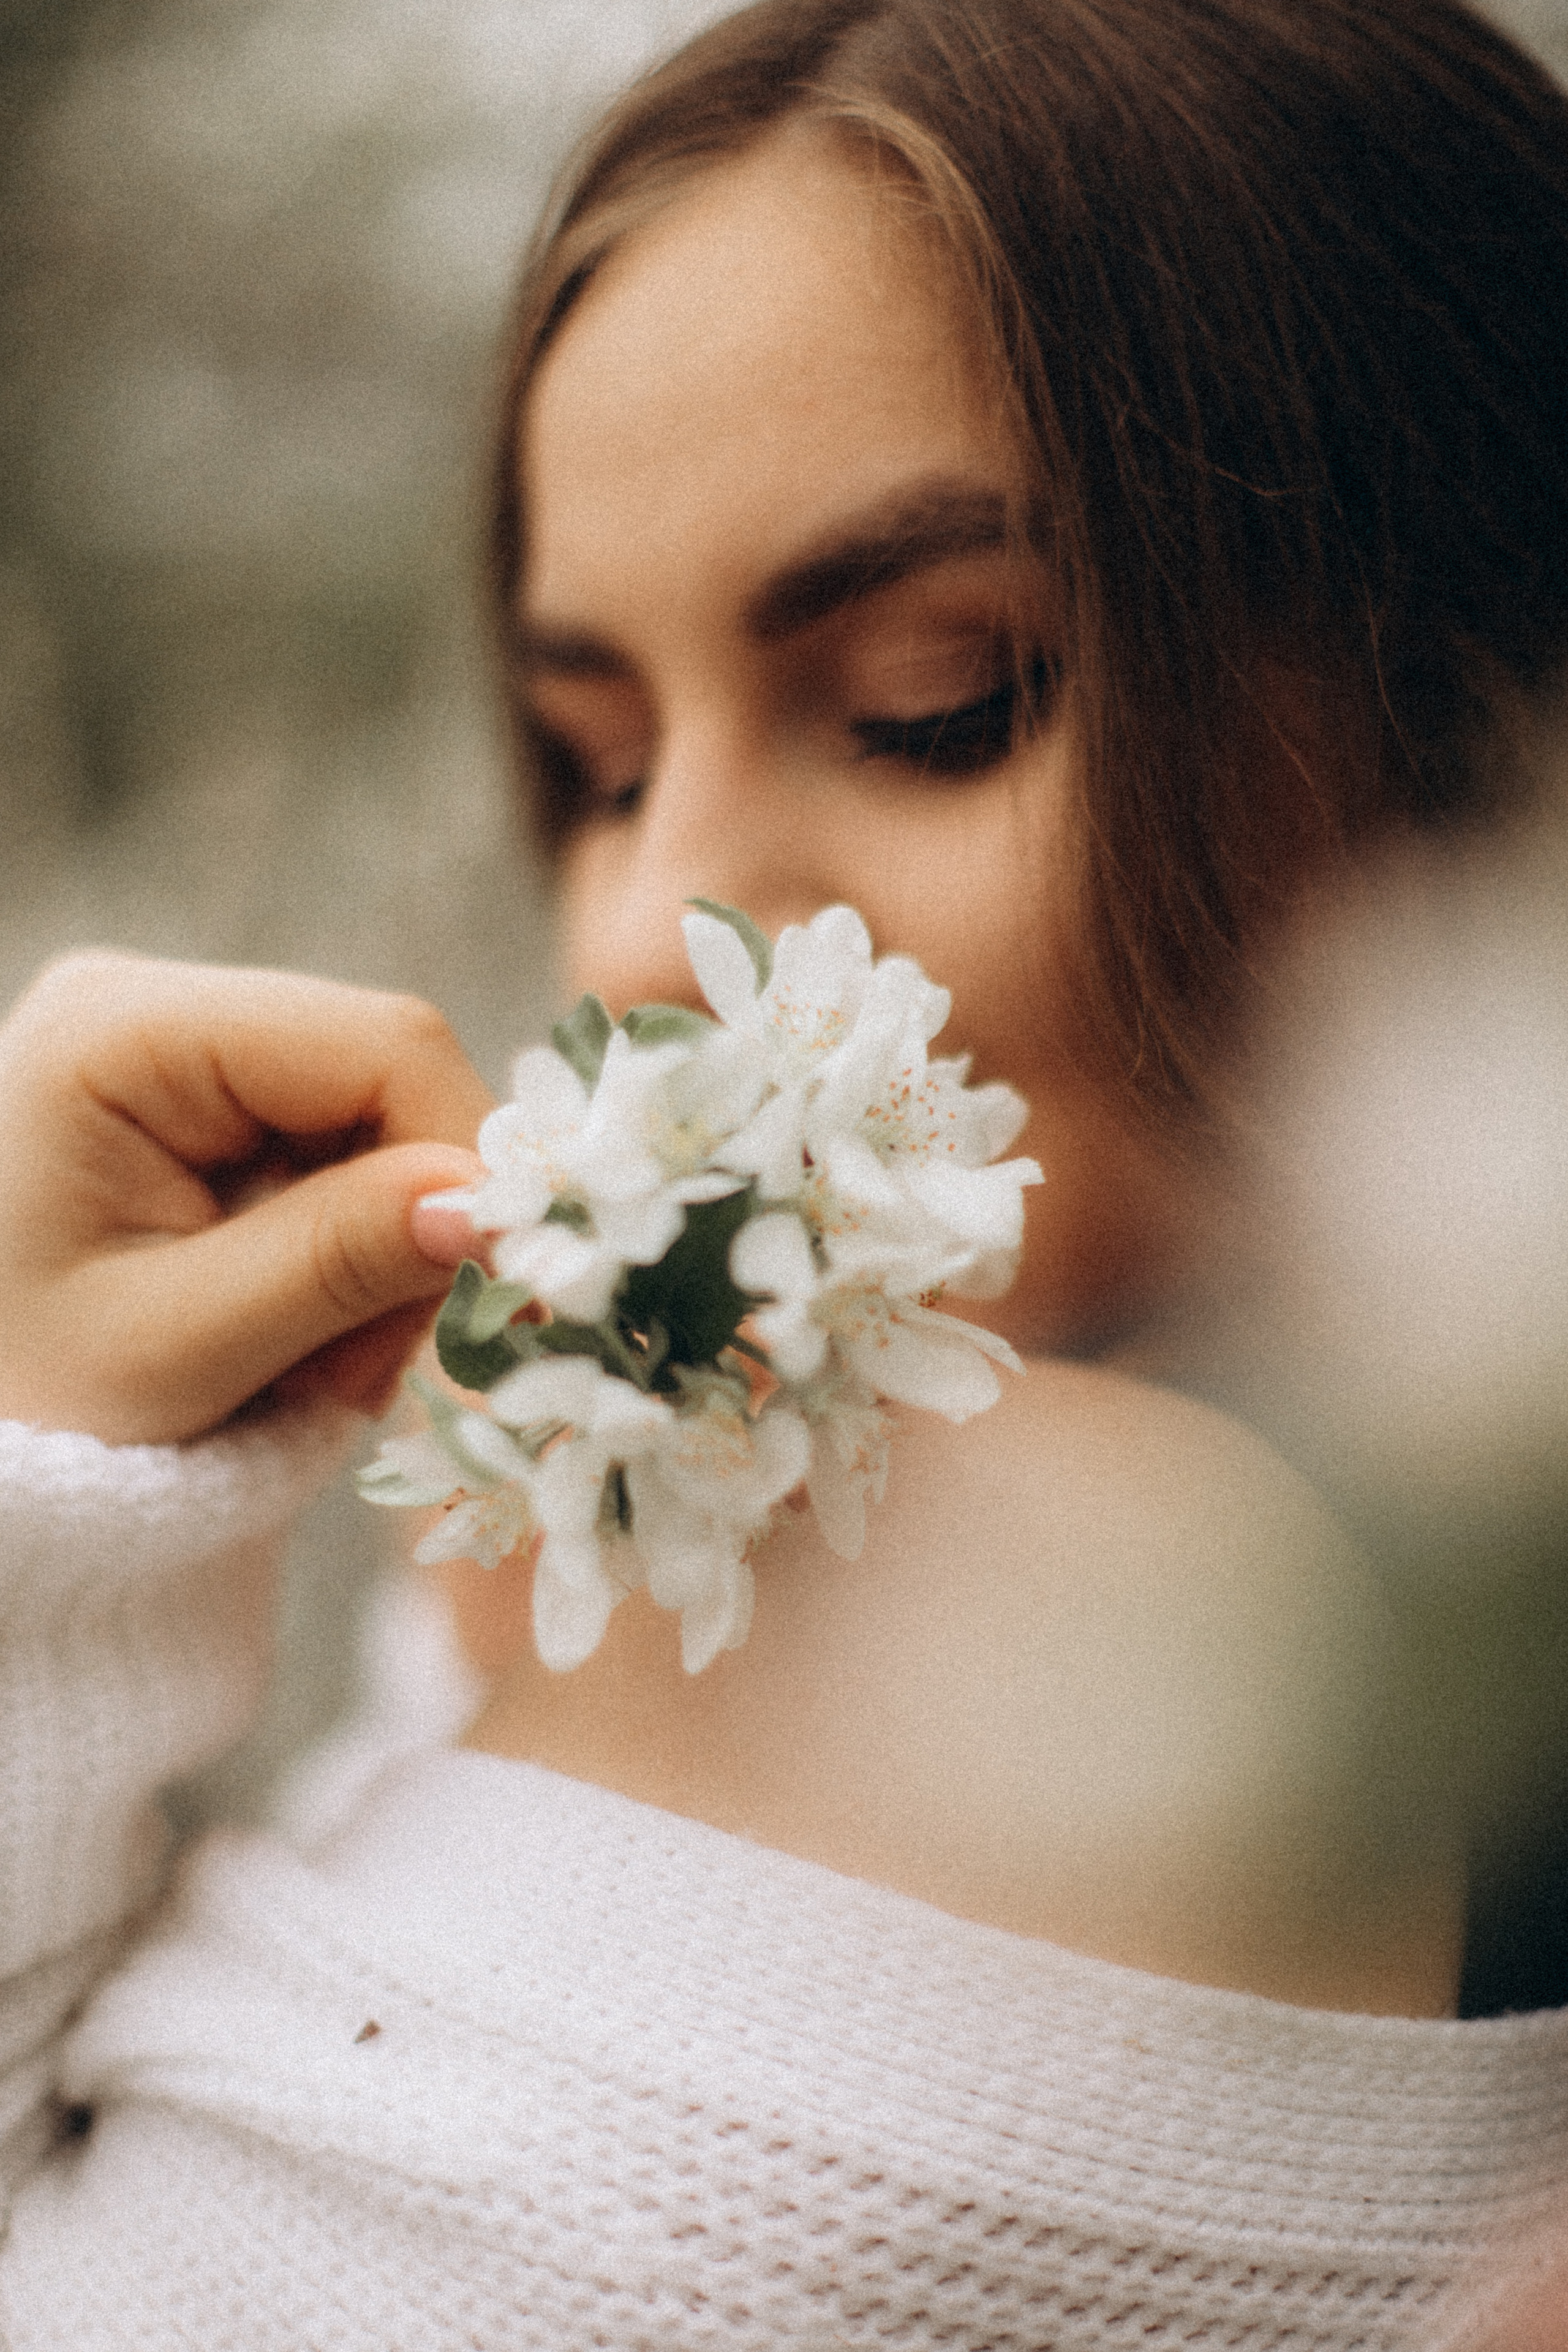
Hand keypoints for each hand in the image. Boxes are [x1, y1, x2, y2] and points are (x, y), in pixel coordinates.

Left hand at [0, 953, 496, 1443]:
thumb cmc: (17, 1406)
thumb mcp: (172, 1348)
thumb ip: (332, 1263)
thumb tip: (487, 1205)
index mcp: (121, 1029)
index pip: (380, 1041)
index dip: (464, 1157)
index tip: (495, 1290)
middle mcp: (152, 1005)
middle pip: (387, 1078)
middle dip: (411, 1230)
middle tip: (366, 1377)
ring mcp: (180, 1055)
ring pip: (379, 1131)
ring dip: (380, 1264)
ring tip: (310, 1377)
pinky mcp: (205, 1112)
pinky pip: (338, 1164)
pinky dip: (345, 1264)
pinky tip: (292, 1342)